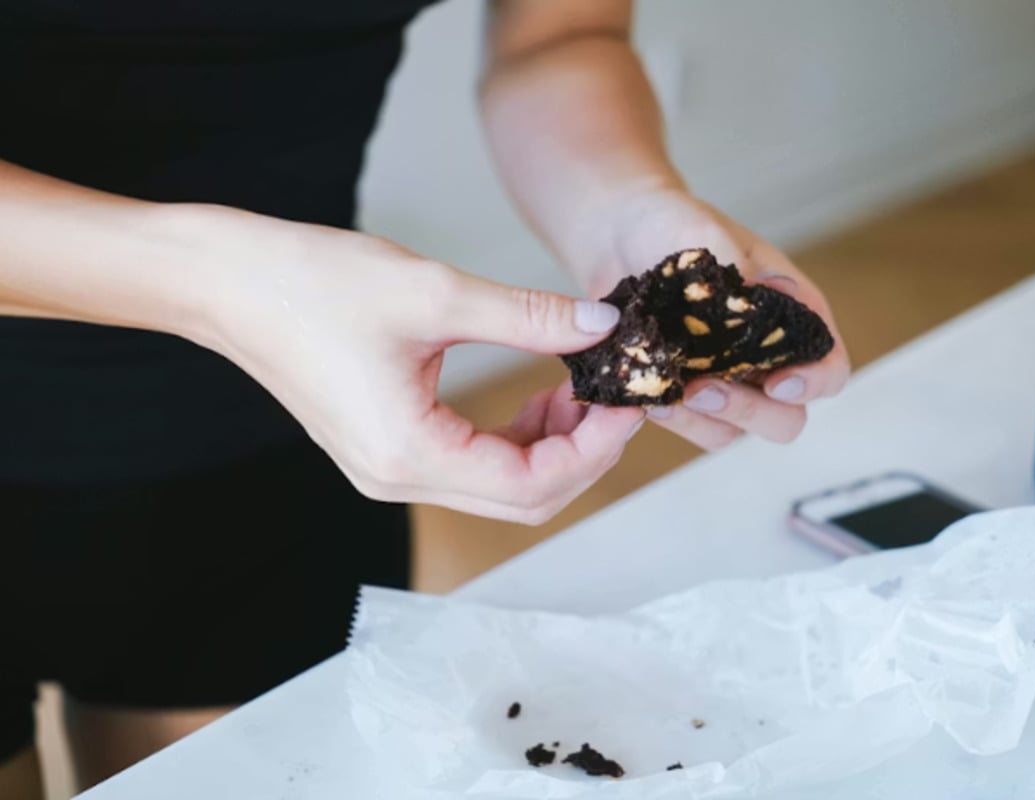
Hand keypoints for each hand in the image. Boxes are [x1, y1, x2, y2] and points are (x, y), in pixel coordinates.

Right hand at [188, 209, 642, 523]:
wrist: (227, 283)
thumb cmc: (311, 284)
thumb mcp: (434, 293)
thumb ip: (528, 316)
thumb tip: (601, 325)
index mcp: (408, 453)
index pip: (531, 485)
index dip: (593, 448)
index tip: (627, 401)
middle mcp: (398, 478)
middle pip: (522, 500)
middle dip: (581, 454)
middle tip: (614, 397)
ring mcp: (388, 470)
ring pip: (500, 488)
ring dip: (550, 449)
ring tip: (577, 389)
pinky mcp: (386, 449)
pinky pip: (471, 466)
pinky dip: (513, 441)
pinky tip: (534, 397)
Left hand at [587, 187, 850, 449]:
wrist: (613, 231)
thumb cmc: (670, 223)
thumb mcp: (702, 233)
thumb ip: (731, 266)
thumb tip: (753, 299)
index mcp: (790, 313)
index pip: (829, 366)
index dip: (814, 383)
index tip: (778, 382)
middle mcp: (763, 355)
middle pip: (785, 417)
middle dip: (749, 412)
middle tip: (703, 389)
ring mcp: (724, 379)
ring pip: (734, 432)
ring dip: (704, 420)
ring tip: (666, 391)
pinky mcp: (683, 393)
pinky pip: (692, 428)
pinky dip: (673, 420)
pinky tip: (646, 394)